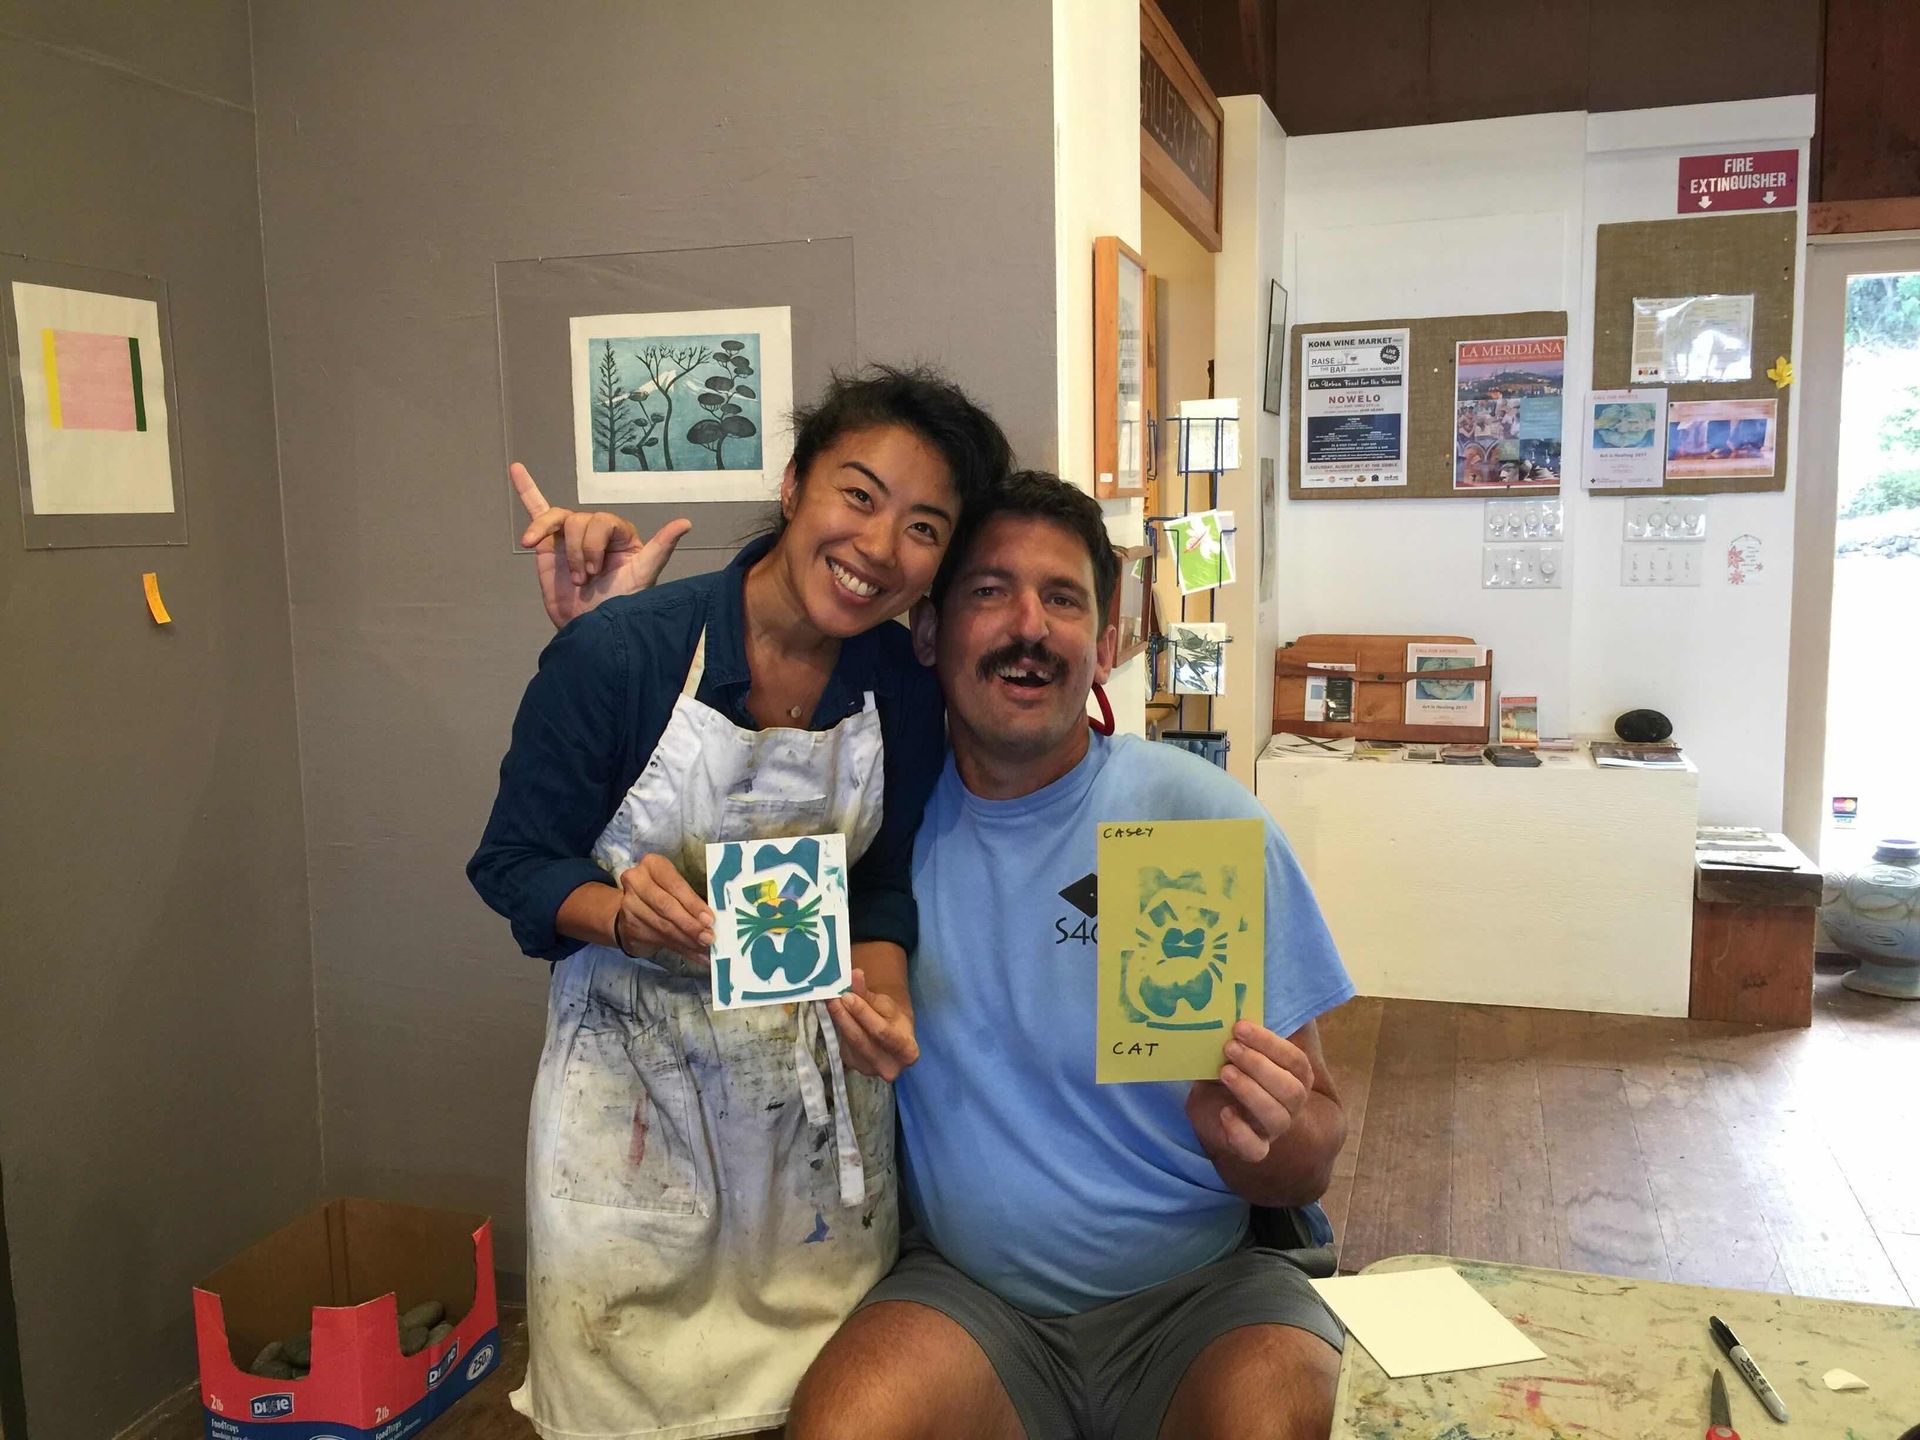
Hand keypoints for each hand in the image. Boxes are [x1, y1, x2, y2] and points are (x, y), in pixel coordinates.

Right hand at [513, 463, 691, 628]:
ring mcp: (571, 536)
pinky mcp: (549, 544)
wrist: (588, 627)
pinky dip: (527, 490)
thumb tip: (686, 522)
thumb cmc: (619, 605)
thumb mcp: (642, 576)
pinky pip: (538, 510)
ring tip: (567, 574)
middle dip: (579, 552)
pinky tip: (516, 469)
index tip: (596, 573)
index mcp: (622, 535)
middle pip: (579, 520)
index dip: (594, 544)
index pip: (602, 521)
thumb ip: (661, 547)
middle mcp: (597, 532)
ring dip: (561, 546)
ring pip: (558, 519)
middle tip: (585, 580)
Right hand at [614, 854, 714, 969]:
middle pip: (667, 906)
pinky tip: (695, 954)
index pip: (675, 885)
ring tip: (705, 948)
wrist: (632, 909)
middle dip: (690, 924)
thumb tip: (713, 920)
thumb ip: (690, 898)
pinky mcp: (629, 926)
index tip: (710, 919)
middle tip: (708, 937)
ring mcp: (629, 905)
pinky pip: (659, 939)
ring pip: (663, 926)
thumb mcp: (675, 887)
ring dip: (687, 940)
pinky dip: (681, 949)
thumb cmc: (663, 893)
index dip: (693, 903)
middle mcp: (636, 881)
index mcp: (652, 864)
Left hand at [826, 969, 919, 1080]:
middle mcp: (889, 1068)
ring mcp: (870, 1070)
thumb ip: (868, 993)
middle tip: (833, 997)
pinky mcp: (854, 1067)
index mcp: (907, 1052)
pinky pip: (844, 1045)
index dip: (863, 1013)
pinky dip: (839, 1028)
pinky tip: (837, 1014)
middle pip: (862, 1040)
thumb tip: (855, 974)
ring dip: (839, 1020)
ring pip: (850, 1043)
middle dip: (845, 1017)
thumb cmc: (893, 1019)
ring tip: (831, 1000)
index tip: (848, 995)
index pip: (881, 1032)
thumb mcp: (885, 1004)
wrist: (891, 1037)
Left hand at [1186, 1022, 1315, 1164]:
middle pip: (1291, 1090)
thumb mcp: (1238, 1050)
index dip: (1271, 1044)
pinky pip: (1256, 1150)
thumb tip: (1239, 996)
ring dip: (1251, 1092)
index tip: (1240, 1027)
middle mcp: (1289, 1104)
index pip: (1295, 1061)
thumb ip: (1246, 1033)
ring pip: (1277, 1117)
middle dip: (1260, 1066)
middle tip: (1229, 1047)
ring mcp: (1272, 1129)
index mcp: (1293, 1077)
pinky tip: (1224, 1113)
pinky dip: (1240, 1132)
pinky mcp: (1252, 1148)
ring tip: (1224, 1072)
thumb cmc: (1230, 1071)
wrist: (1211, 1107)